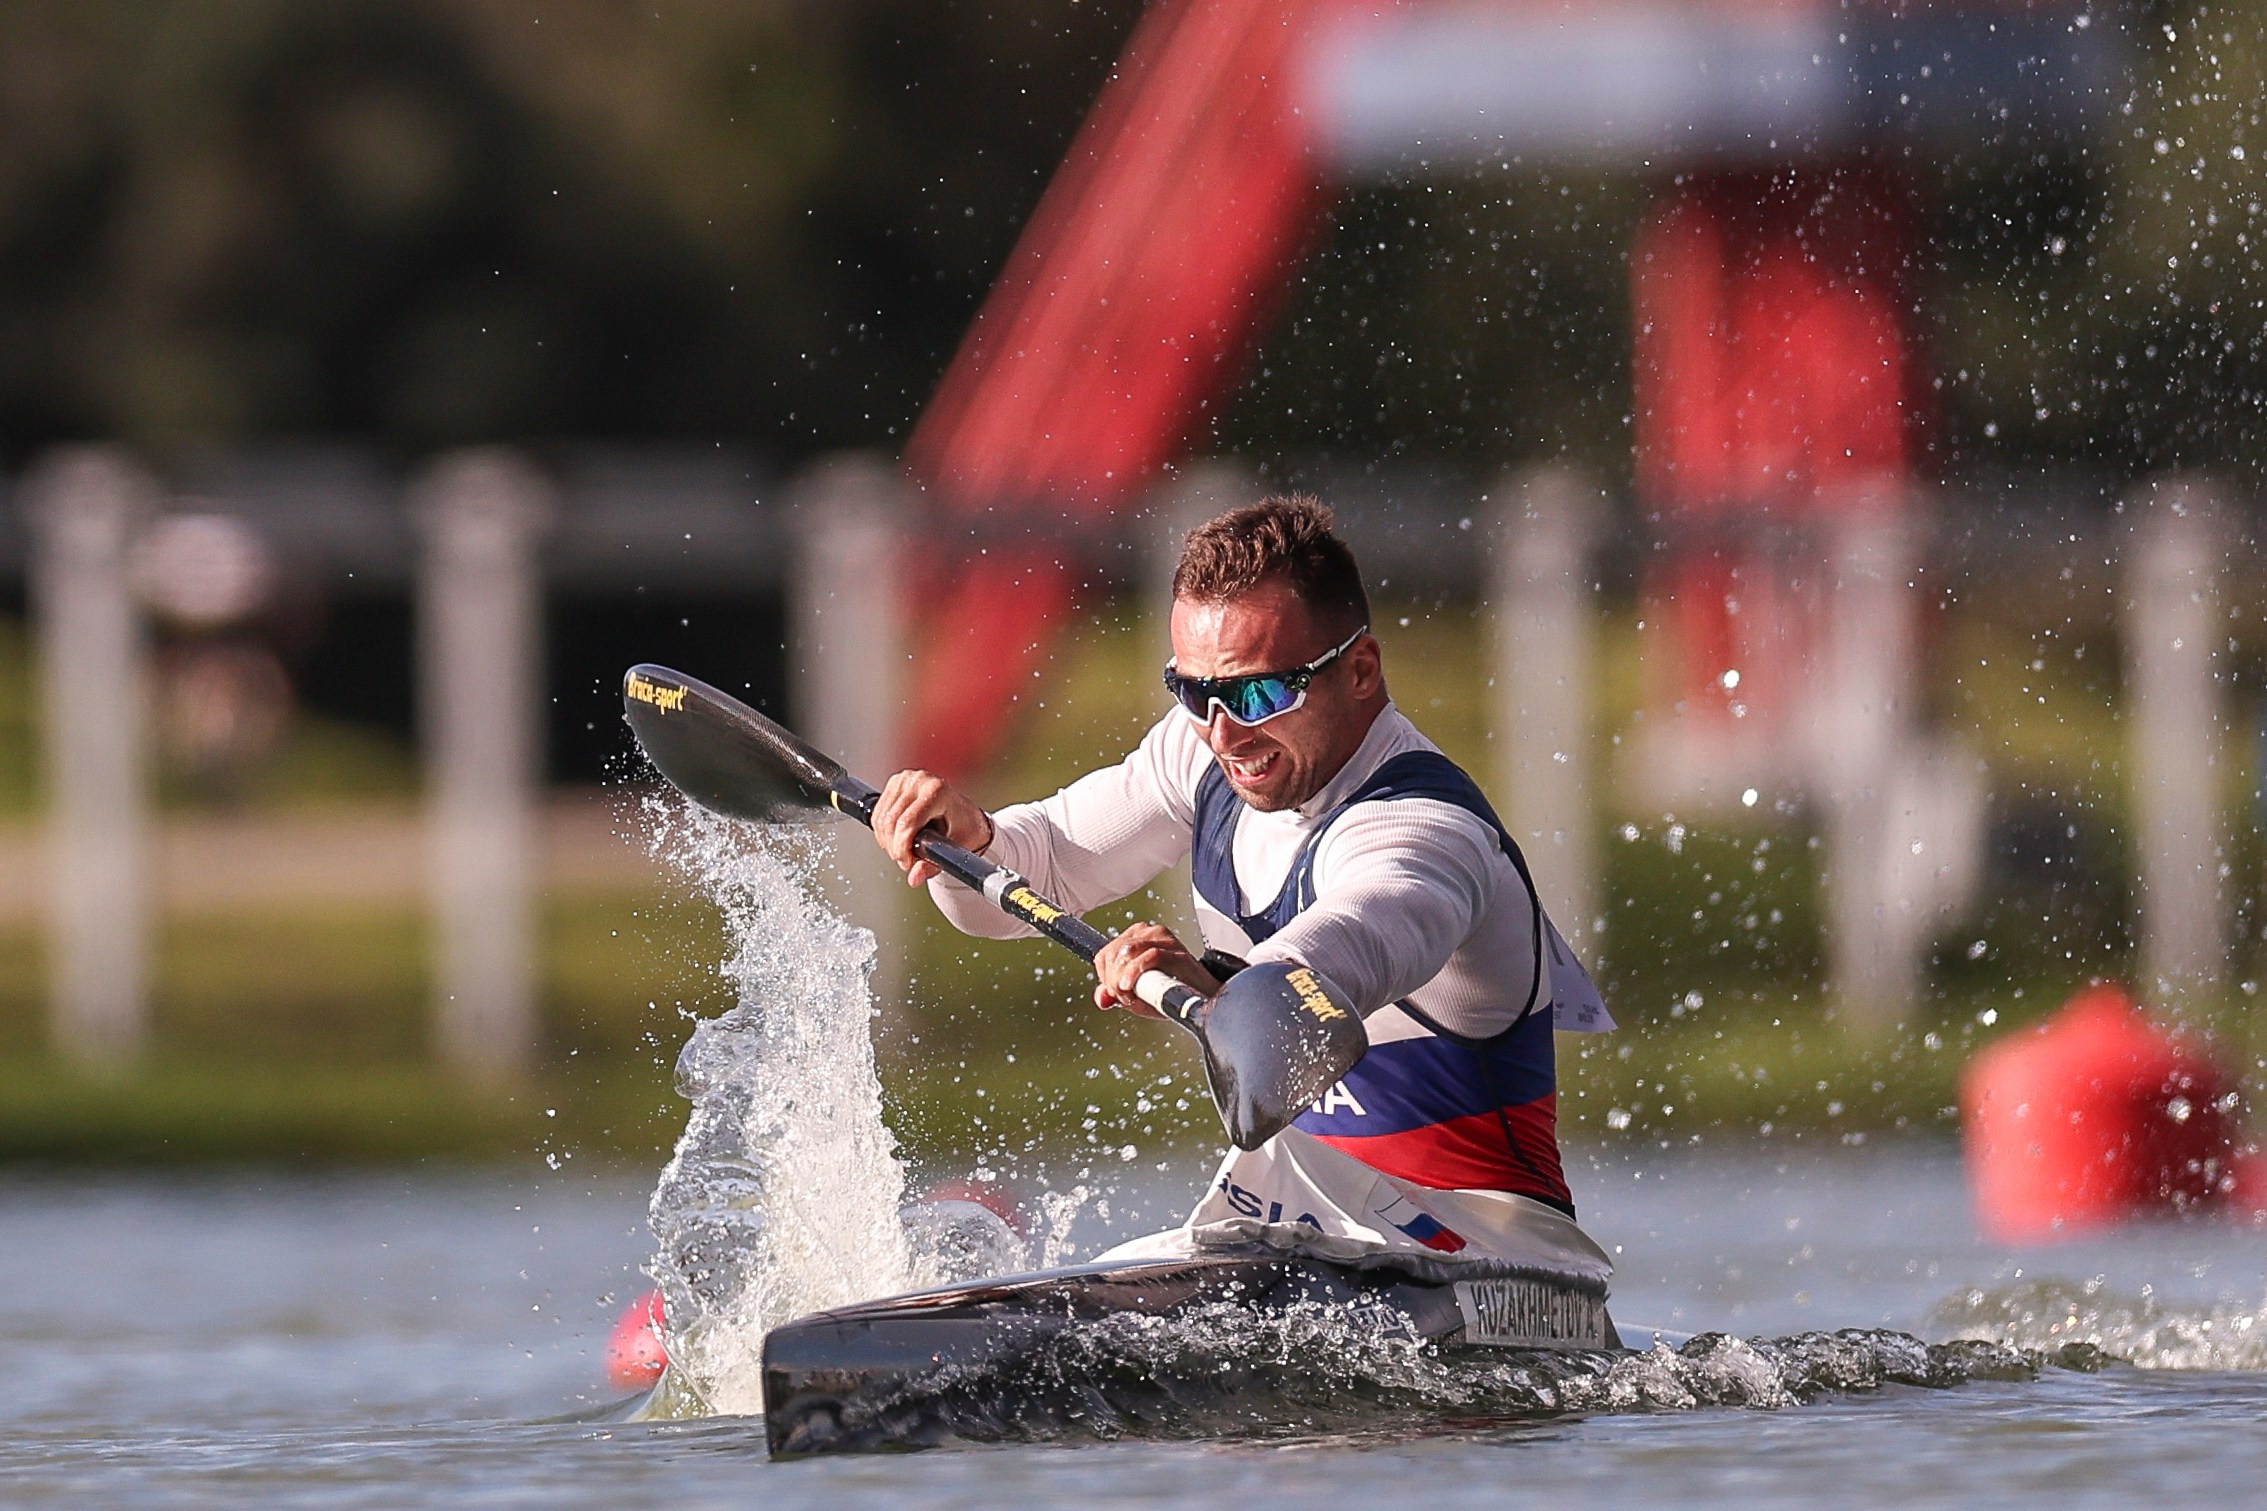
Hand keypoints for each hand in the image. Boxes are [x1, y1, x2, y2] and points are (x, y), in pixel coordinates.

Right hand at [870, 770, 993, 885]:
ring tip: (905, 852)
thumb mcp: (957, 849)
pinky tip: (897, 840)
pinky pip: (878, 814)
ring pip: (881, 819)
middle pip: (891, 822)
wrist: (967, 815)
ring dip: (888, 842)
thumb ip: (934, 864)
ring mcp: (905, 779)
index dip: (902, 847)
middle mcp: (920, 780)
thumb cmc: (966, 829)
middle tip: (907, 862)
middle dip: (895, 848)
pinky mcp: (895, 782)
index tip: (908, 863)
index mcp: (938, 791)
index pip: (908, 822)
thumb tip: (914, 878)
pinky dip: (883, 833)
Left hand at [1091, 922, 1220, 1018]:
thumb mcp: (1138, 995)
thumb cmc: (1174, 992)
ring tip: (1130, 994)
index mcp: (1137, 938)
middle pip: (1114, 952)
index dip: (1104, 976)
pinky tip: (1132, 985)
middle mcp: (1149, 934)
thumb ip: (1116, 994)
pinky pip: (1150, 955)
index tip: (1113, 992)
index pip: (1105, 953)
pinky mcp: (1177, 951)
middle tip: (1123, 997)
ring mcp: (1164, 939)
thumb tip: (1101, 998)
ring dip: (1122, 978)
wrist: (1204, 998)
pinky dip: (1136, 971)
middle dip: (1112, 979)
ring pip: (1127, 952)